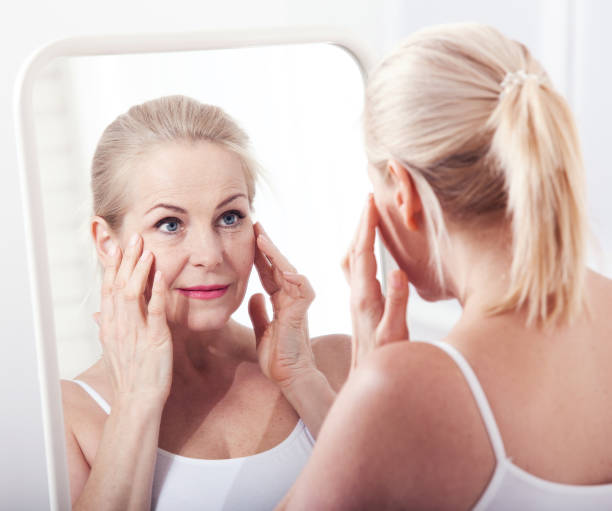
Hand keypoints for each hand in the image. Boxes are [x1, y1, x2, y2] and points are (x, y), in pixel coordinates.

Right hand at [96, 234, 172, 406]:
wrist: (136, 401)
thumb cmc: (129, 376)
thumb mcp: (113, 349)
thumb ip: (106, 326)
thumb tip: (97, 313)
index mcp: (110, 326)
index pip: (108, 289)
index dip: (113, 267)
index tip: (117, 247)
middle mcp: (119, 326)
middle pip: (118, 285)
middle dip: (126, 260)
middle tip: (133, 237)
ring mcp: (135, 331)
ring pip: (132, 294)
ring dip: (139, 270)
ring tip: (145, 250)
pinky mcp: (154, 339)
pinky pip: (154, 311)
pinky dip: (156, 291)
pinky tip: (161, 275)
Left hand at [248, 223, 316, 387]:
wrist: (289, 378)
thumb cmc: (278, 358)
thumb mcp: (261, 330)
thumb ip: (259, 312)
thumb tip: (253, 295)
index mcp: (280, 301)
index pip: (269, 273)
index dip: (260, 256)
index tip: (249, 239)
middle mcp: (290, 299)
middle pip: (279, 266)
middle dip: (268, 246)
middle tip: (256, 226)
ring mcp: (298, 305)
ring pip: (290, 272)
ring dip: (277, 255)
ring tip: (263, 239)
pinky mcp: (301, 313)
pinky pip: (302, 289)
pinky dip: (293, 277)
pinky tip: (281, 267)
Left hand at [342, 195, 409, 370]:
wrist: (366, 380)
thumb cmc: (384, 360)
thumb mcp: (395, 334)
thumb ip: (397, 304)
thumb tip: (396, 271)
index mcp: (365, 297)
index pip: (364, 253)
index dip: (367, 226)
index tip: (370, 201)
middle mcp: (358, 295)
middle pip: (355, 251)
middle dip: (362, 223)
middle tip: (369, 199)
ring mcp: (358, 300)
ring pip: (353, 259)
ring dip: (359, 235)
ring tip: (367, 216)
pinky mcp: (361, 305)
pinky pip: (357, 271)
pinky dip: (361, 252)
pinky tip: (366, 249)